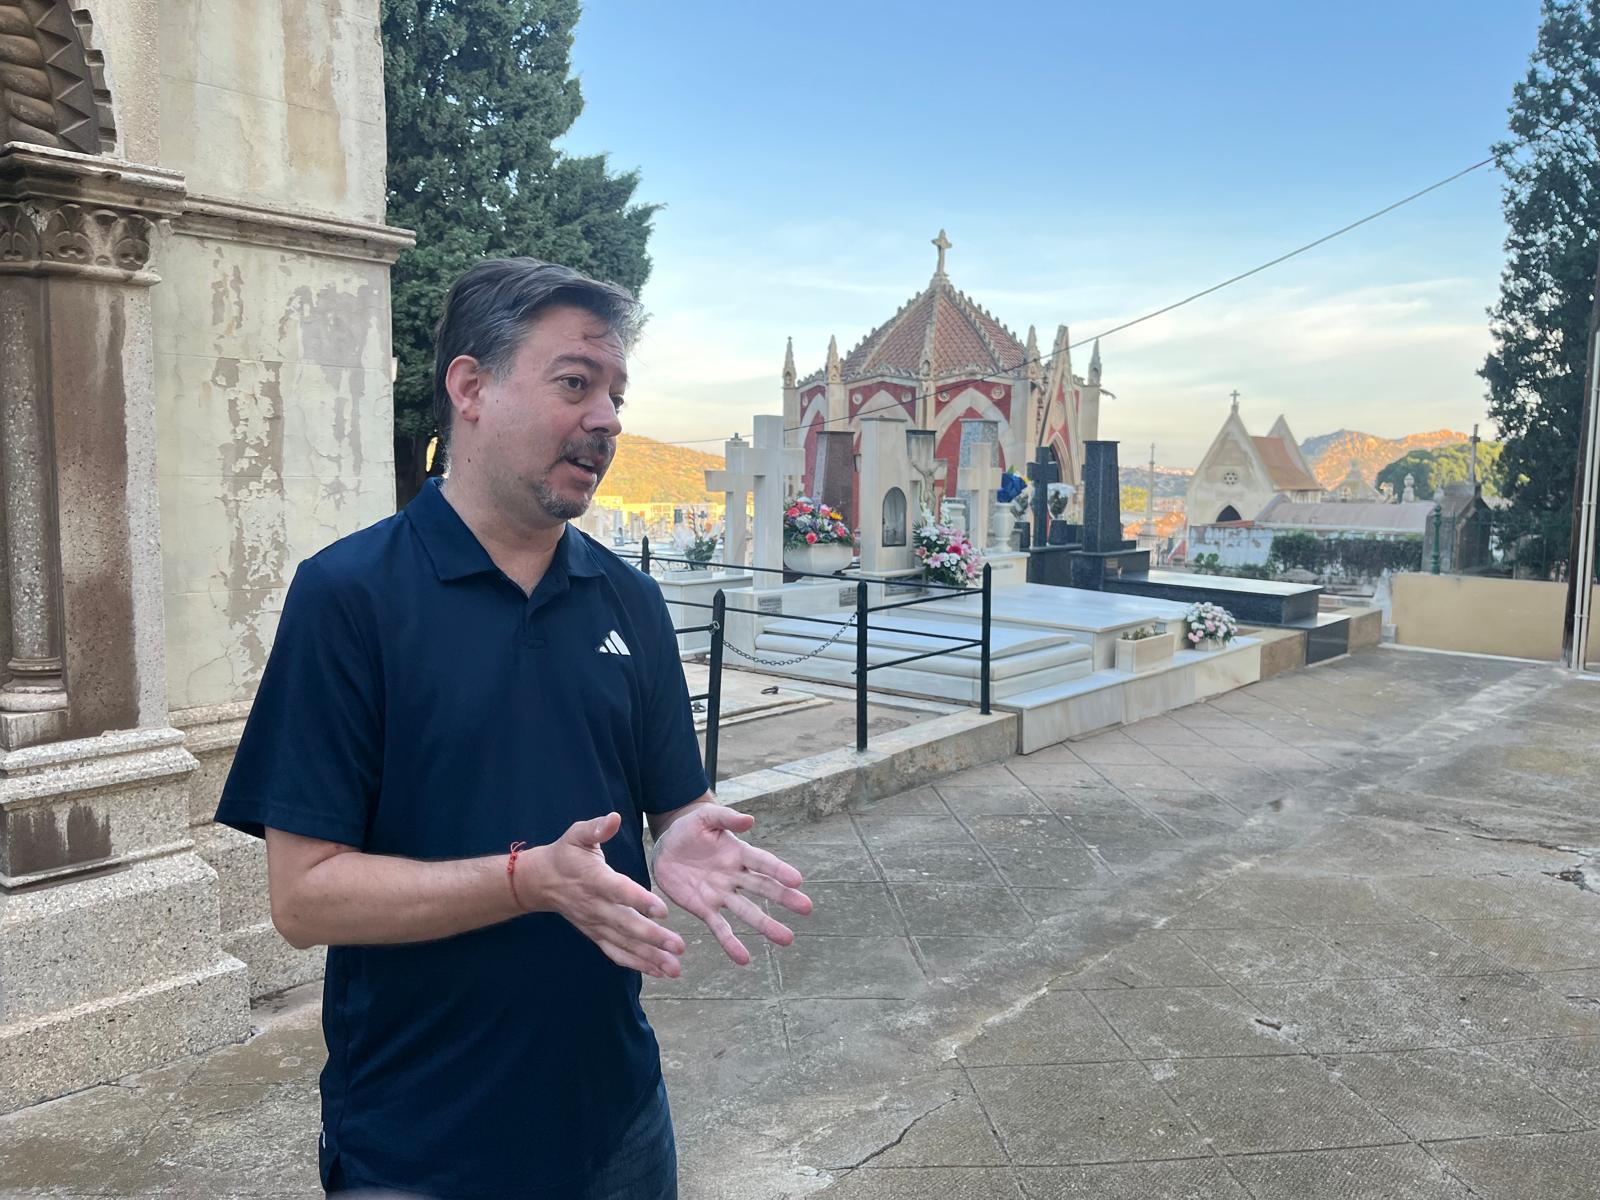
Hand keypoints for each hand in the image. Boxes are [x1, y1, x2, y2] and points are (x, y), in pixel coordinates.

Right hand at [525, 813, 685, 977]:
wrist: (540, 881)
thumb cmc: (566, 854)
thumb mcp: (577, 835)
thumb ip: (596, 827)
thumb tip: (614, 817)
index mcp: (594, 879)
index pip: (619, 892)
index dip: (640, 901)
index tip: (662, 910)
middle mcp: (596, 906)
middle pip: (626, 924)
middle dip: (653, 938)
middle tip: (679, 946)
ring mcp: (595, 924)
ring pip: (624, 944)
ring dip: (650, 957)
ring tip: (675, 968)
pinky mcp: (596, 934)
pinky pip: (616, 952)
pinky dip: (636, 964)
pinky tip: (659, 971)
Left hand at [651, 804, 812, 965]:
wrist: (665, 848)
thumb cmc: (689, 829)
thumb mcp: (705, 817)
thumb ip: (726, 818)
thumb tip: (750, 820)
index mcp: (739, 852)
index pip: (763, 862)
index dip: (779, 870)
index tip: (797, 880)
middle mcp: (735, 876)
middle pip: (763, 888)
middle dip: (784, 898)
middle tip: (806, 908)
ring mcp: (721, 894)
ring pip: (748, 912)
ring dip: (766, 926)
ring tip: (787, 939)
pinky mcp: (704, 909)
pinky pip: (720, 928)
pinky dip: (731, 944)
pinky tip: (744, 959)